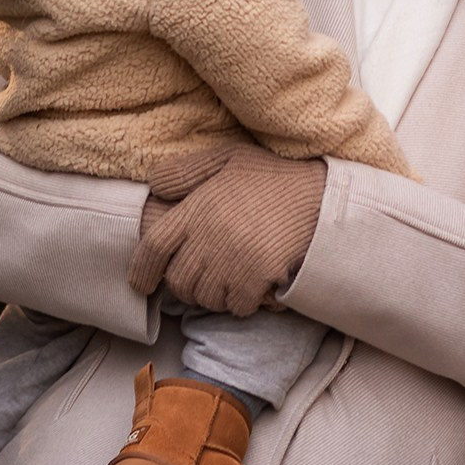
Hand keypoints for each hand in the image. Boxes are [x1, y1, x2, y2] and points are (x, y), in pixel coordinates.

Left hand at [128, 143, 326, 315]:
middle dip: (185, 285)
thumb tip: (154, 187)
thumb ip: (185, 170)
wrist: (323, 195)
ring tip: (229, 279)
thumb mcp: (226, 158)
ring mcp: (234, 258)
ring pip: (206, 297)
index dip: (141, 271)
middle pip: (179, 280)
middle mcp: (210, 236)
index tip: (141, 284)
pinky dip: (241, 302)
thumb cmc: (272, 176)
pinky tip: (253, 286)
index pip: (153, 247)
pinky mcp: (259, 275)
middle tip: (203, 277)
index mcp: (197, 208)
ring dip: (213, 294)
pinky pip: (236, 306)